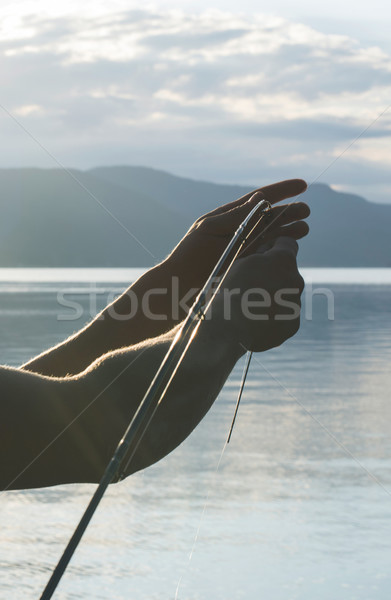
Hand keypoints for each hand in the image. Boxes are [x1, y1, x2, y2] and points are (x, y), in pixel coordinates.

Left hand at [165, 179, 308, 299]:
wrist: (179, 286)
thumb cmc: (190, 254)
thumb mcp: (211, 230)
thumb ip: (236, 216)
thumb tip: (261, 197)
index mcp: (230, 216)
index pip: (260, 198)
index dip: (282, 190)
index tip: (303, 184)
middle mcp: (241, 230)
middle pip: (272, 217)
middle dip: (290, 212)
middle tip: (306, 211)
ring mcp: (246, 248)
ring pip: (274, 235)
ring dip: (290, 231)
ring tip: (304, 229)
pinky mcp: (248, 266)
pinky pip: (269, 255)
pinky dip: (281, 249)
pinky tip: (291, 248)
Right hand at [212, 236, 304, 352]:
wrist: (229, 330)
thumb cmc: (228, 293)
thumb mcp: (238, 264)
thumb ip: (257, 257)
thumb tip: (263, 256)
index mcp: (282, 260)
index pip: (287, 243)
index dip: (274, 247)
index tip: (263, 254)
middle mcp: (295, 280)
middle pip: (287, 272)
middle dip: (273, 275)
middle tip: (251, 285)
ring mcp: (296, 304)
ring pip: (286, 294)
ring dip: (273, 296)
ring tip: (250, 306)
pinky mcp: (292, 324)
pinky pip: (284, 315)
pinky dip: (273, 316)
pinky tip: (256, 320)